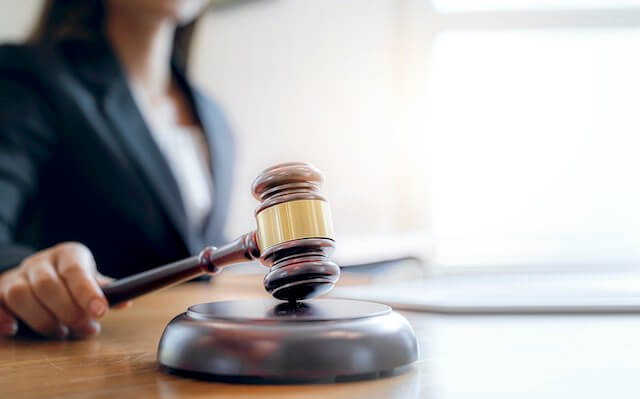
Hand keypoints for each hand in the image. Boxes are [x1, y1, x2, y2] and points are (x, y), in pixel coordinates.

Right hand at [0, 242, 125, 338]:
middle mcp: (40, 262)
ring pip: (20, 294)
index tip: (101, 312)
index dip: (87, 292)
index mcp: (68, 254)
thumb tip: (126, 301)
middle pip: (48, 285)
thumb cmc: (71, 280)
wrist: (38, 272)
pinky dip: (3, 318)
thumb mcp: (90, 278)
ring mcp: (17, 276)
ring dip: (42, 319)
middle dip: (68, 312)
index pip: (75, 270)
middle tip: (87, 329)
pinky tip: (15, 329)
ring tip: (60, 333)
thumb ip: (104, 290)